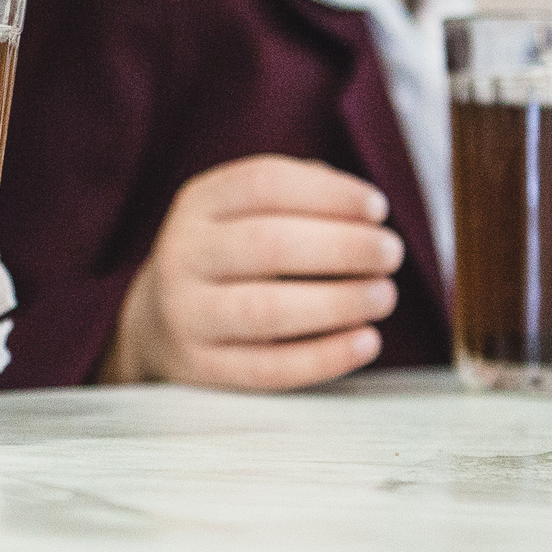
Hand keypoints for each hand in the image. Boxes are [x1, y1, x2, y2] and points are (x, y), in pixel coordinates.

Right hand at [104, 155, 403, 388]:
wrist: (160, 321)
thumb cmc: (231, 258)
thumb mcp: (243, 212)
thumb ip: (298, 195)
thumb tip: (363, 208)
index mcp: (198, 204)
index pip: (263, 183)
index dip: (328, 193)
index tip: (378, 208)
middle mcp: (183, 255)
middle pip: (267, 244)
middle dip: (343, 247)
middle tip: (391, 253)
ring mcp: (186, 314)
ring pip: (267, 309)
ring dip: (338, 301)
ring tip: (384, 295)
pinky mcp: (202, 368)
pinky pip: (270, 368)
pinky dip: (326, 356)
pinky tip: (367, 341)